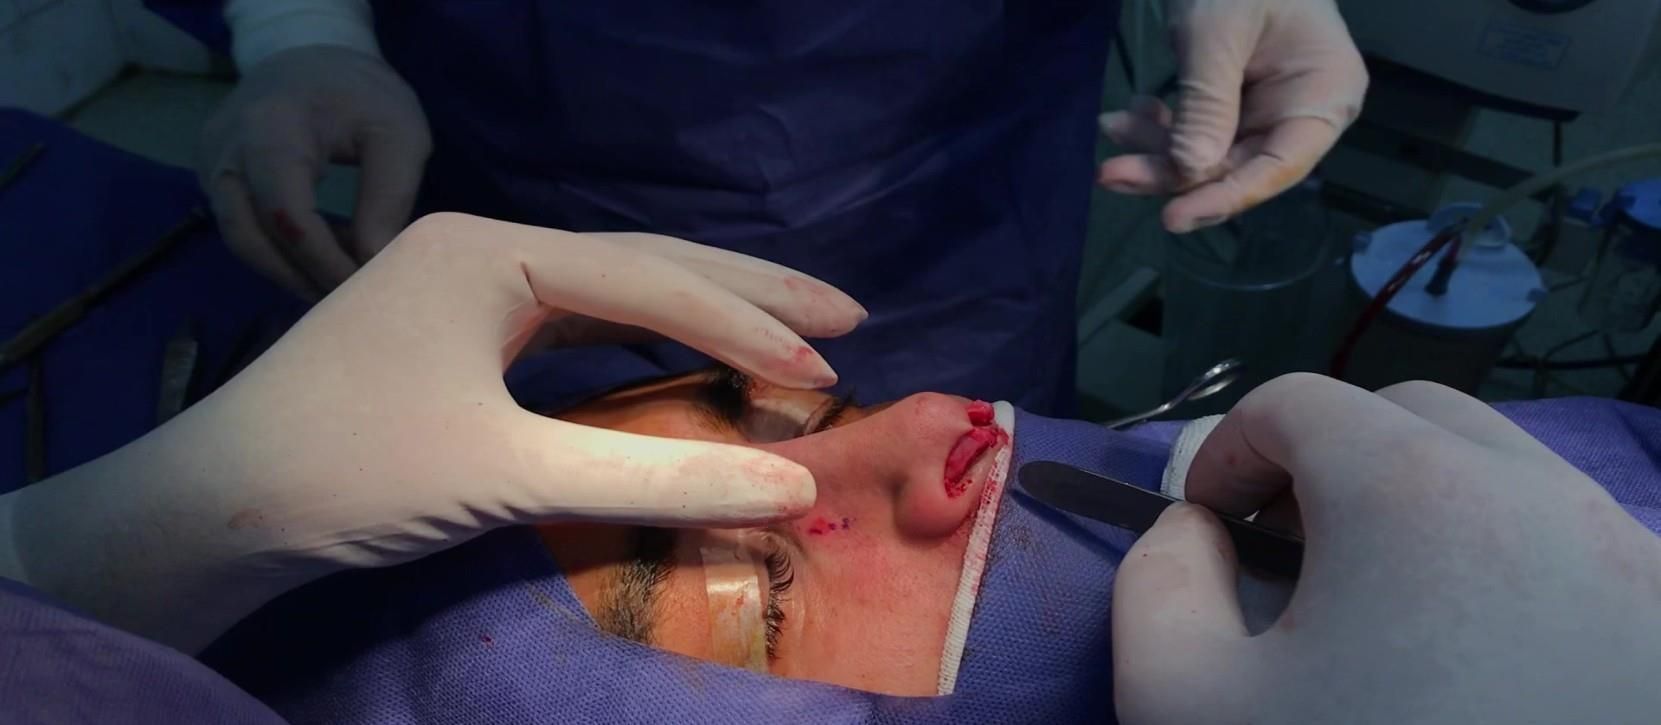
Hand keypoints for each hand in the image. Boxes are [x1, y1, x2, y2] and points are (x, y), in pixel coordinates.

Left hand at [0, 213, 866, 652]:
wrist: (213, 510)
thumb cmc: (352, 473)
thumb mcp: (507, 474)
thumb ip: (654, 474)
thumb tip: (793, 488)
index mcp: (492, 251)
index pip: (652, 281)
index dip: (749, 331)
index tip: (831, 375)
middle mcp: (486, 250)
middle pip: (646, 262)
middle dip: (750, 295)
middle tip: (851, 317)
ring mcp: (471, 288)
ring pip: (616, 290)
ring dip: (706, 313)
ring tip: (796, 331)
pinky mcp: (463, 333)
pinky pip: (582, 324)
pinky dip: (650, 343)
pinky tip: (690, 355)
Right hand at [199, 45, 431, 297]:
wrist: (310, 63)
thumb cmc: (361, 96)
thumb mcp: (399, 133)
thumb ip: (389, 194)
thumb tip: (374, 261)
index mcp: (271, 127)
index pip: (285, 212)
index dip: (322, 260)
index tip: (363, 287)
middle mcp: (226, 149)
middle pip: (250, 237)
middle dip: (302, 277)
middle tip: (351, 301)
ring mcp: (211, 165)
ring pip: (242, 241)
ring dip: (291, 271)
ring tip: (343, 280)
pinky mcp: (214, 179)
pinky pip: (242, 230)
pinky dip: (282, 253)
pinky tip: (324, 259)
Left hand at [1099, 0, 1367, 232]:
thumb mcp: (1218, 33)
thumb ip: (1206, 103)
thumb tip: (1192, 169)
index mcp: (1325, 95)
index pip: (1276, 167)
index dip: (1223, 197)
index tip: (1171, 218)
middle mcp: (1303, 113)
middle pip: (1234, 168)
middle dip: (1168, 171)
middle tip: (1109, 173)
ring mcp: (1269, 110)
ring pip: (1207, 156)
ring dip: (1156, 149)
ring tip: (1111, 127)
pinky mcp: (1235, 105)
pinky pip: (1196, 133)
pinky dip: (1160, 128)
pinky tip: (1128, 114)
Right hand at [1113, 374, 1660, 723]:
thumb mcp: (1181, 701)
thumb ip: (1157, 582)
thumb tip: (1198, 532)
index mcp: (1412, 488)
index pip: (1299, 402)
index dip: (1227, 454)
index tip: (1208, 530)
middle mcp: (1539, 493)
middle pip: (1409, 418)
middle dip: (1330, 463)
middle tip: (1289, 561)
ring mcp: (1628, 558)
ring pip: (1503, 475)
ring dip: (1423, 511)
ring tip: (1387, 618)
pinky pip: (1574, 546)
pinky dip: (1509, 565)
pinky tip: (1483, 662)